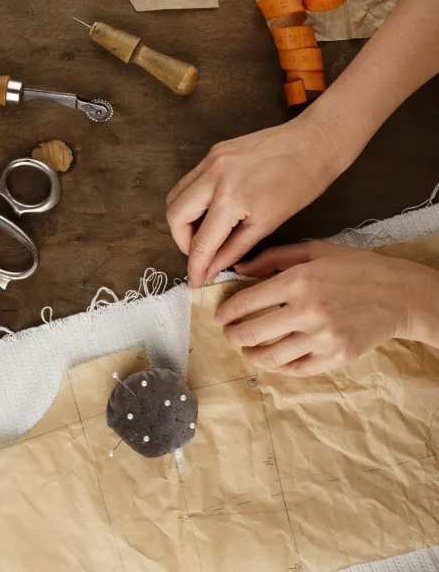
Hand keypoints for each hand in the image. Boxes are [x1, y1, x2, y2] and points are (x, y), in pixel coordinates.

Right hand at [166, 114, 341, 288]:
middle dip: (181, 241)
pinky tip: (211, 211)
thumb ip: (234, 248)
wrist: (312, 143)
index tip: (195, 281)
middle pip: (174, 216)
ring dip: (182, 219)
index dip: (195, 266)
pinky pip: (189, 180)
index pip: (201, 242)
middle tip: (199, 254)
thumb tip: (213, 268)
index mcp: (231, 198)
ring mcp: (210, 160)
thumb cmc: (300, 184)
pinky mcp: (213, 151)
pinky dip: (192, 200)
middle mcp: (213, 176)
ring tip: (204, 233)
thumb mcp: (268, 224)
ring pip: (175, 196)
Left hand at [215, 241, 438, 375]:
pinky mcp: (335, 358)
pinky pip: (296, 369)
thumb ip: (273, 258)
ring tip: (246, 350)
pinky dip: (278, 366)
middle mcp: (306, 311)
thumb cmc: (355, 268)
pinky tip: (272, 359)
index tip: (221, 315)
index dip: (226, 312)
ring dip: (250, 355)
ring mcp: (321, 338)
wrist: (398, 294)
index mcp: (297, 281)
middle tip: (229, 334)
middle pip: (251, 333)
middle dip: (232, 335)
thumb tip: (240, 268)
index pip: (245, 302)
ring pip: (270, 356)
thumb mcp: (315, 251)